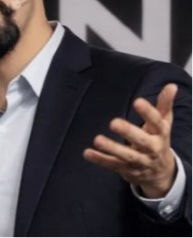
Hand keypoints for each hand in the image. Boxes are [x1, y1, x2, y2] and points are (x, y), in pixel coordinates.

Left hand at [83, 83, 177, 197]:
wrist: (161, 173)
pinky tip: (87, 153)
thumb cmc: (159, 140)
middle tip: (114, 123)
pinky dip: (100, 160)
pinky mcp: (126, 169)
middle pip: (141, 141)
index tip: (137, 101)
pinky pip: (112, 165)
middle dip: (128, 132)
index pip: (156, 123)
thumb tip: (171, 86)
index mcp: (160, 134)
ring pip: (126, 156)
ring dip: (111, 148)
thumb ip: (164, 104)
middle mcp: (151, 149)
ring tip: (97, 139)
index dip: (148, 113)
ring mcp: (139, 161)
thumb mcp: (164, 122)